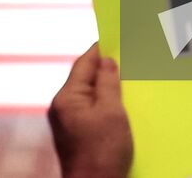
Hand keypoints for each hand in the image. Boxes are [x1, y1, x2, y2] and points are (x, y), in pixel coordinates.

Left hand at [49, 44, 132, 177]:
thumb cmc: (102, 153)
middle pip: (86, 79)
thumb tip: (106, 60)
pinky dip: (106, 106)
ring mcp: (68, 124)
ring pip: (90, 96)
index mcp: (66, 99)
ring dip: (108, 89)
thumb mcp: (111, 112)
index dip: (100, 50)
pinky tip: (122, 107)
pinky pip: (92, 112)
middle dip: (106, 69)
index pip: (84, 63)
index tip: (116, 37)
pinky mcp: (77, 136)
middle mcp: (62, 109)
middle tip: (128, 59)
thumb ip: (108, 83)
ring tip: (128, 82)